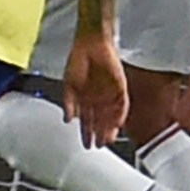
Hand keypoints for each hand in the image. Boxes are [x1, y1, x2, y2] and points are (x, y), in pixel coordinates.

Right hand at [63, 32, 127, 147]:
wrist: (90, 44)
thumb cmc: (79, 60)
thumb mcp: (69, 85)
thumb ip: (69, 103)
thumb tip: (67, 119)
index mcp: (87, 98)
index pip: (88, 120)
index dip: (86, 133)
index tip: (86, 145)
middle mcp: (99, 98)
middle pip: (101, 121)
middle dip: (99, 134)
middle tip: (98, 146)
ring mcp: (110, 93)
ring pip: (112, 115)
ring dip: (110, 128)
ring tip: (106, 139)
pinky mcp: (121, 86)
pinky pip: (123, 103)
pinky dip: (120, 114)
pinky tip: (118, 123)